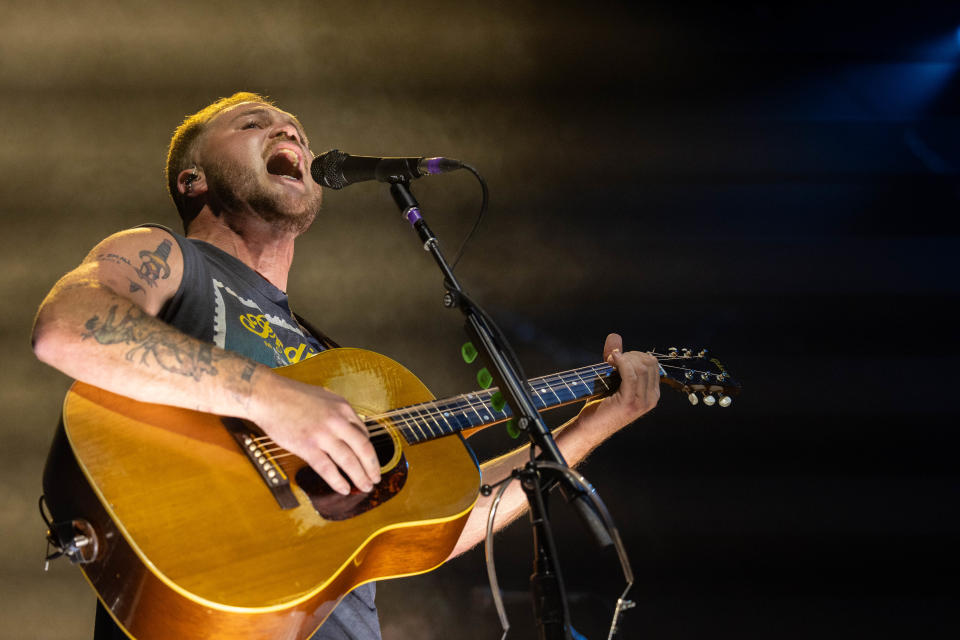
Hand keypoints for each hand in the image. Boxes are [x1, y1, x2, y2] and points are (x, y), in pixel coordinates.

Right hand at [248, 373, 380, 495]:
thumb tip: (349, 428)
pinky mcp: (307, 446)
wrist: (268, 395)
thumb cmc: (292, 395)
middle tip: (376, 478)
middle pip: (363, 449)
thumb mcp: (324, 397)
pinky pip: (328, 469)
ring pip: (349, 461)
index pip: (364, 432)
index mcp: (343, 407)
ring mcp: (323, 435)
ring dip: (360, 477)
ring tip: (365, 487)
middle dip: (372, 467)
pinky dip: (338, 481)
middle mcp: (337, 421)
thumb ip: (338, 412)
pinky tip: (344, 489)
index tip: (370, 460)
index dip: (369, 450)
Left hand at [582, 333, 659, 434]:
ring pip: (641, 366)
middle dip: (630, 354)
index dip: (634, 354)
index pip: (652, 363)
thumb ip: (616, 358)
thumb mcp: (612, 378)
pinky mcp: (629, 402)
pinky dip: (621, 362)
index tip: (616, 357)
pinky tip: (610, 360)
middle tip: (611, 360)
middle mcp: (651, 399)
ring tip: (609, 361)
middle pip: (648, 362)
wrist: (588, 428)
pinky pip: (631, 374)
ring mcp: (642, 402)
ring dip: (624, 358)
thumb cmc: (599, 404)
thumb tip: (615, 336)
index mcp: (651, 393)